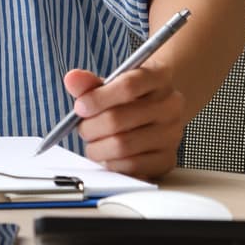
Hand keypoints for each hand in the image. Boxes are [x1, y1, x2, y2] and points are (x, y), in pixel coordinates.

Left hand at [63, 60, 186, 179]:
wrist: (159, 114)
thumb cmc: (131, 99)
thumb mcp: (112, 84)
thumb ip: (90, 84)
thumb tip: (72, 79)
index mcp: (158, 78)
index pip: (128, 86)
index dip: (98, 98)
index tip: (80, 107)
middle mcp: (170, 105)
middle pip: (119, 119)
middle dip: (91, 127)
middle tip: (84, 129)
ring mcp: (172, 133)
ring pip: (122, 145)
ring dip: (98, 148)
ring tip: (95, 143)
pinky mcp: (167, 158)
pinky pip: (131, 166)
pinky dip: (112, 163)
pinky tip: (109, 156)